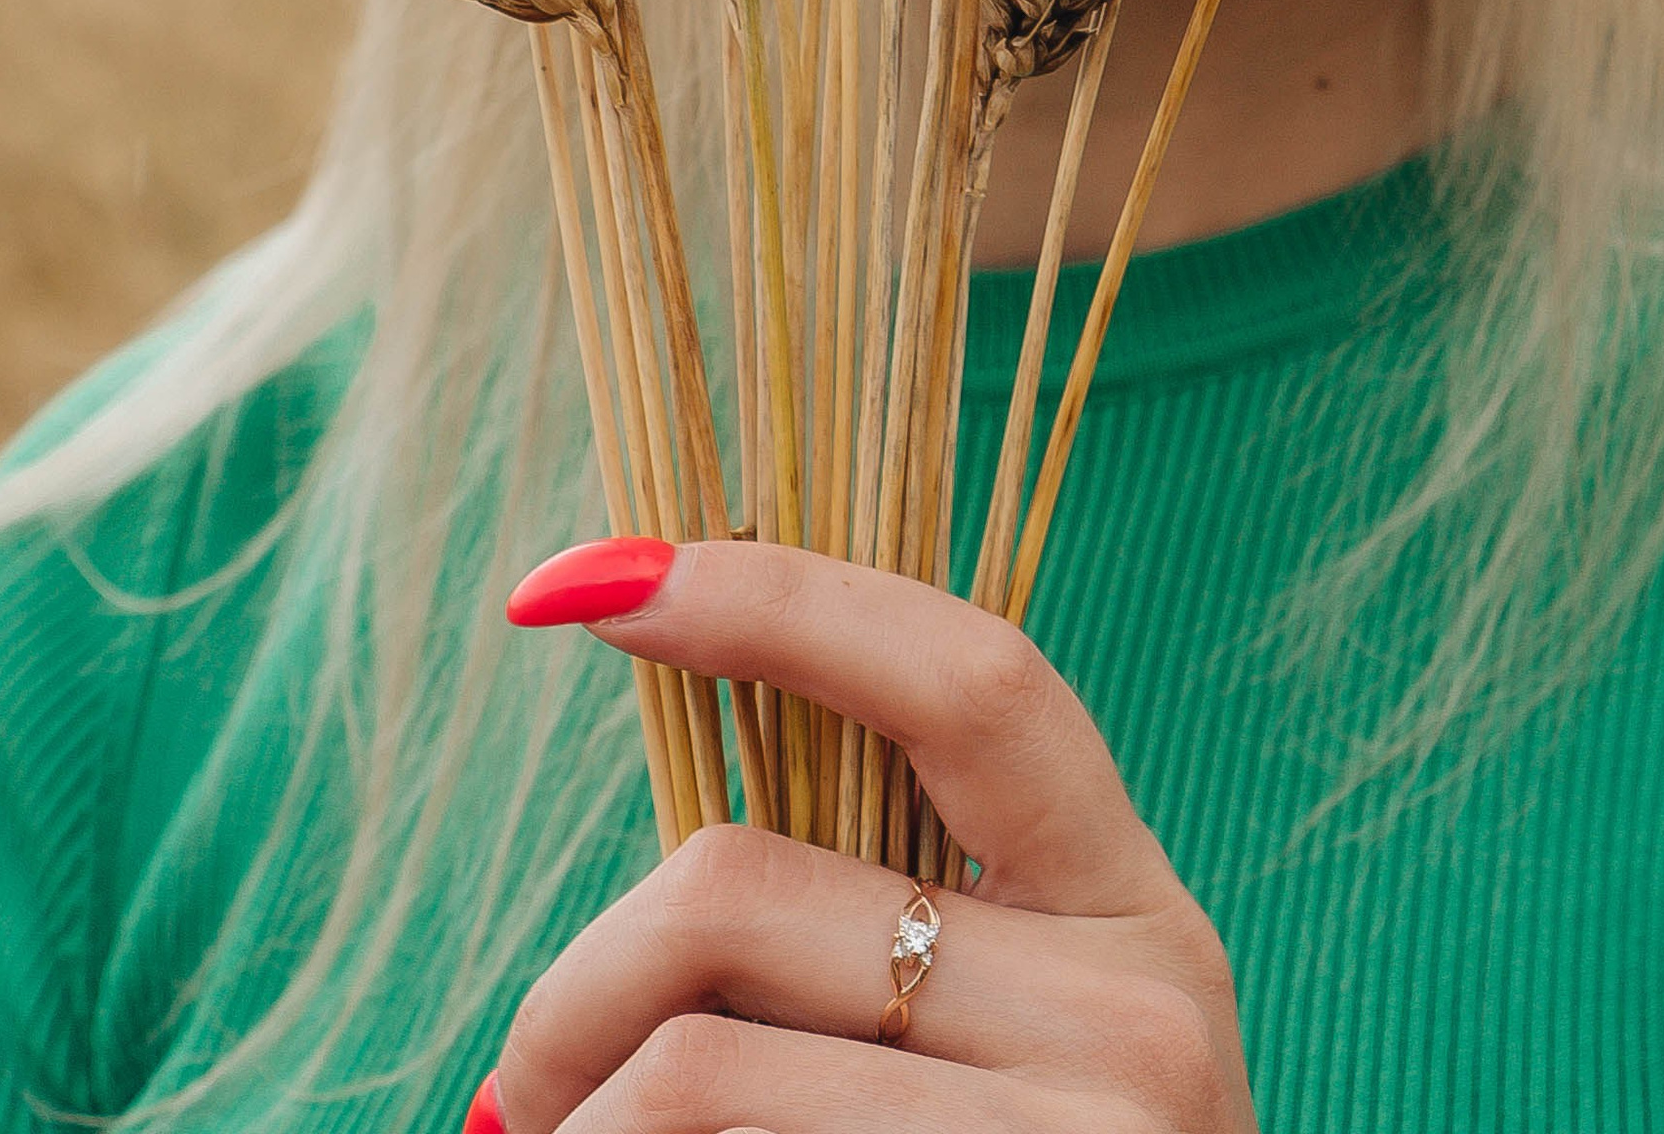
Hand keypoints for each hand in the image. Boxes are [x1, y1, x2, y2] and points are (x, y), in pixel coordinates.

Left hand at [479, 536, 1256, 1132]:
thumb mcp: (1008, 1059)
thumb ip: (870, 935)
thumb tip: (619, 880)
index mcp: (1138, 913)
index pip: (966, 673)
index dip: (772, 593)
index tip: (574, 585)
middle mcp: (1142, 1016)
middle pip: (737, 887)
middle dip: (570, 989)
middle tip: (522, 1096)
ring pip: (688, 1074)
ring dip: (570, 1131)